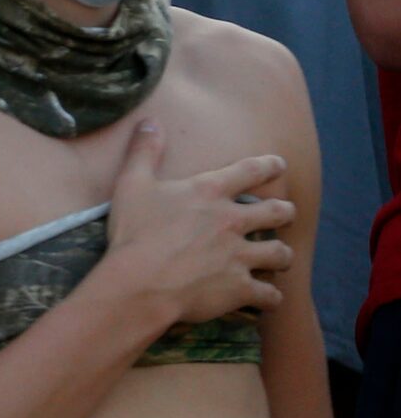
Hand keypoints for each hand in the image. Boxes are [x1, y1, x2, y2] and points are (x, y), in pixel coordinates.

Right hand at [105, 123, 294, 323]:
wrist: (140, 282)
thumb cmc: (134, 231)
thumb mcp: (131, 183)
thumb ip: (144, 150)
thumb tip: (151, 120)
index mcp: (209, 193)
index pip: (249, 171)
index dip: (268, 166)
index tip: (280, 165)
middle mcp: (232, 221)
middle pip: (277, 213)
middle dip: (285, 212)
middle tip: (286, 213)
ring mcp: (239, 256)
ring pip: (280, 254)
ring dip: (282, 256)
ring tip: (280, 258)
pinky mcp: (240, 288)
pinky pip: (269, 294)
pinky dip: (270, 296)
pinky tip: (268, 297)